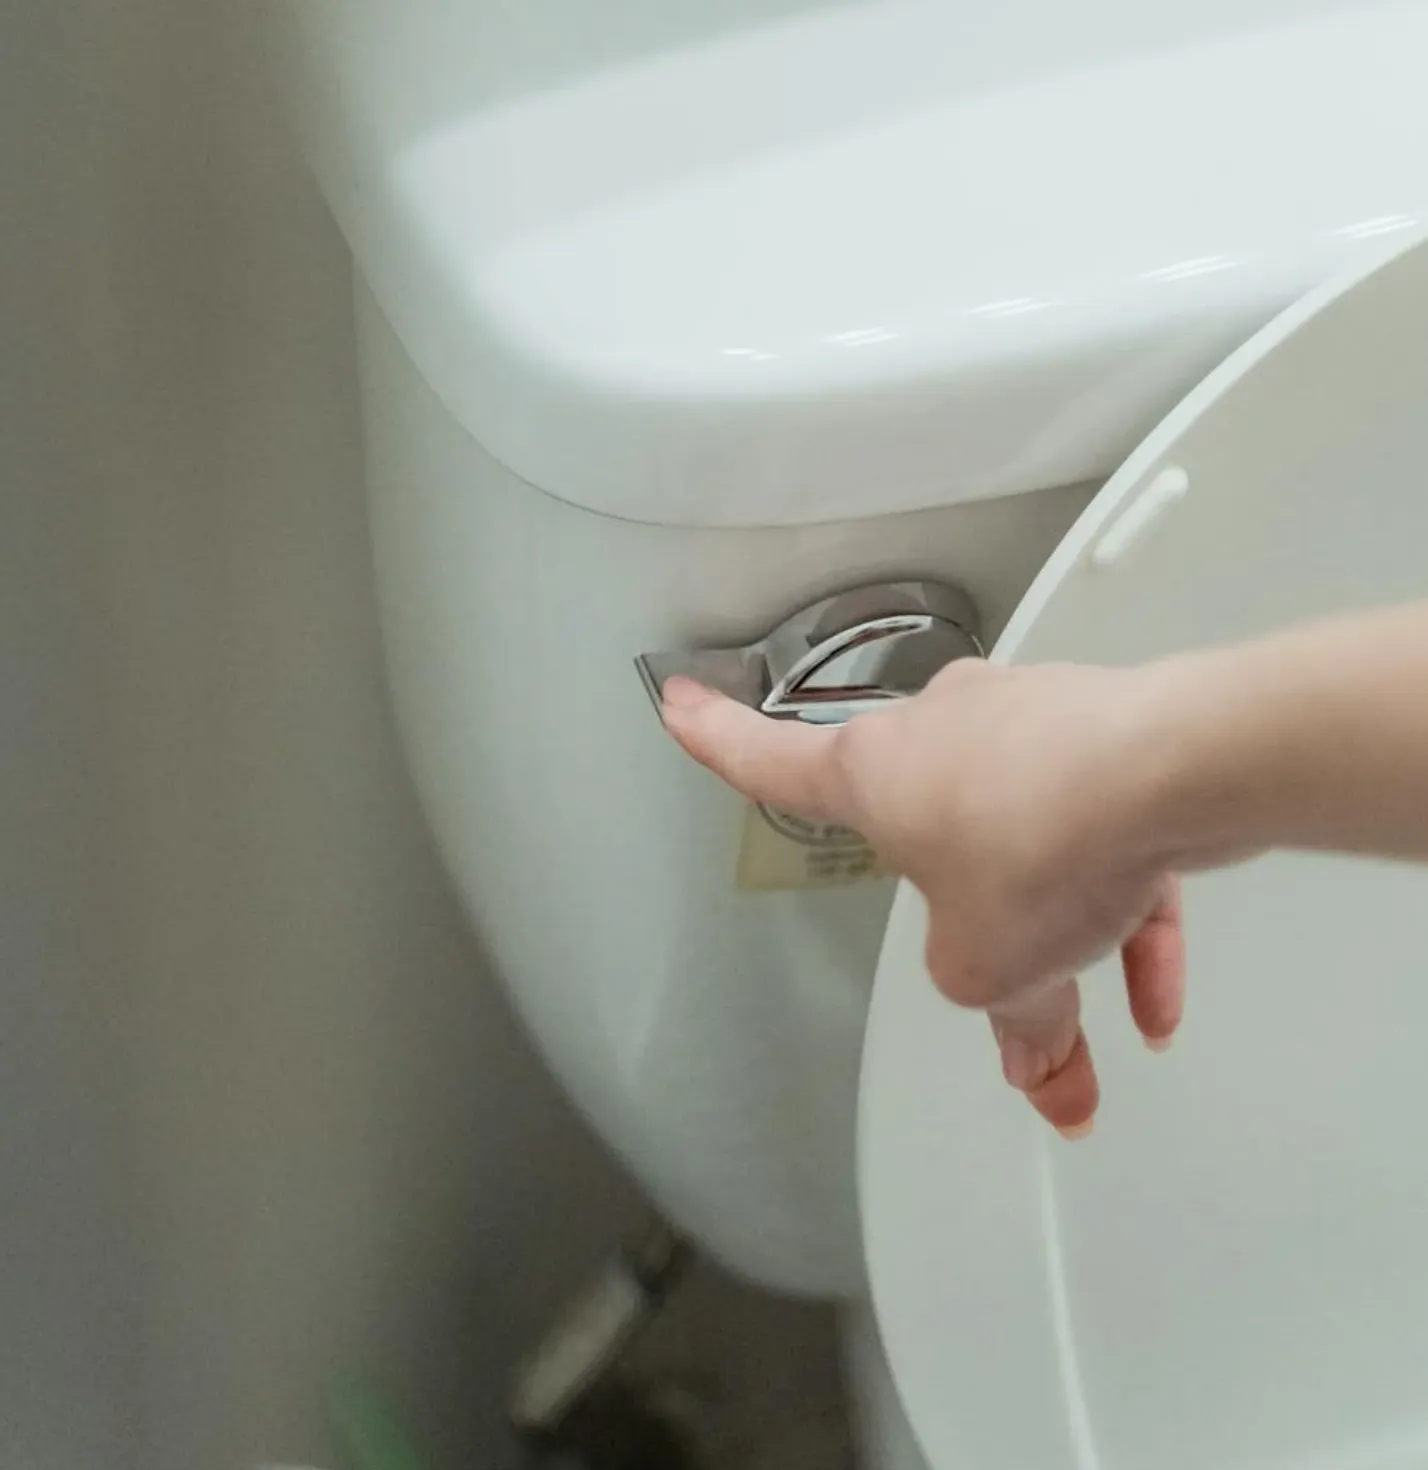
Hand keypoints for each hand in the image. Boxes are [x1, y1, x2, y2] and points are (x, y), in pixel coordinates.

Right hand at [661, 659, 1186, 1136]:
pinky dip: (1124, 911)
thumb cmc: (1042, 836)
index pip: (771, 761)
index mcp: (874, 772)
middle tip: (1011, 1000)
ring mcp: (1028, 726)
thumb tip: (1036, 1058)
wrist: (1179, 766)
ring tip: (1107, 1024)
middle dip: (978, 926)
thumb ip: (1004, 1019)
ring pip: (1031, 844)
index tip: (677, 703)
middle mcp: (943, 732)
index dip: (716, 741)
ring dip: (1064, 933)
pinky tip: (1155, 998)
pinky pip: (1100, 838)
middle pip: (937, 842)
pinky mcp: (1106, 740)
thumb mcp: (991, 967)